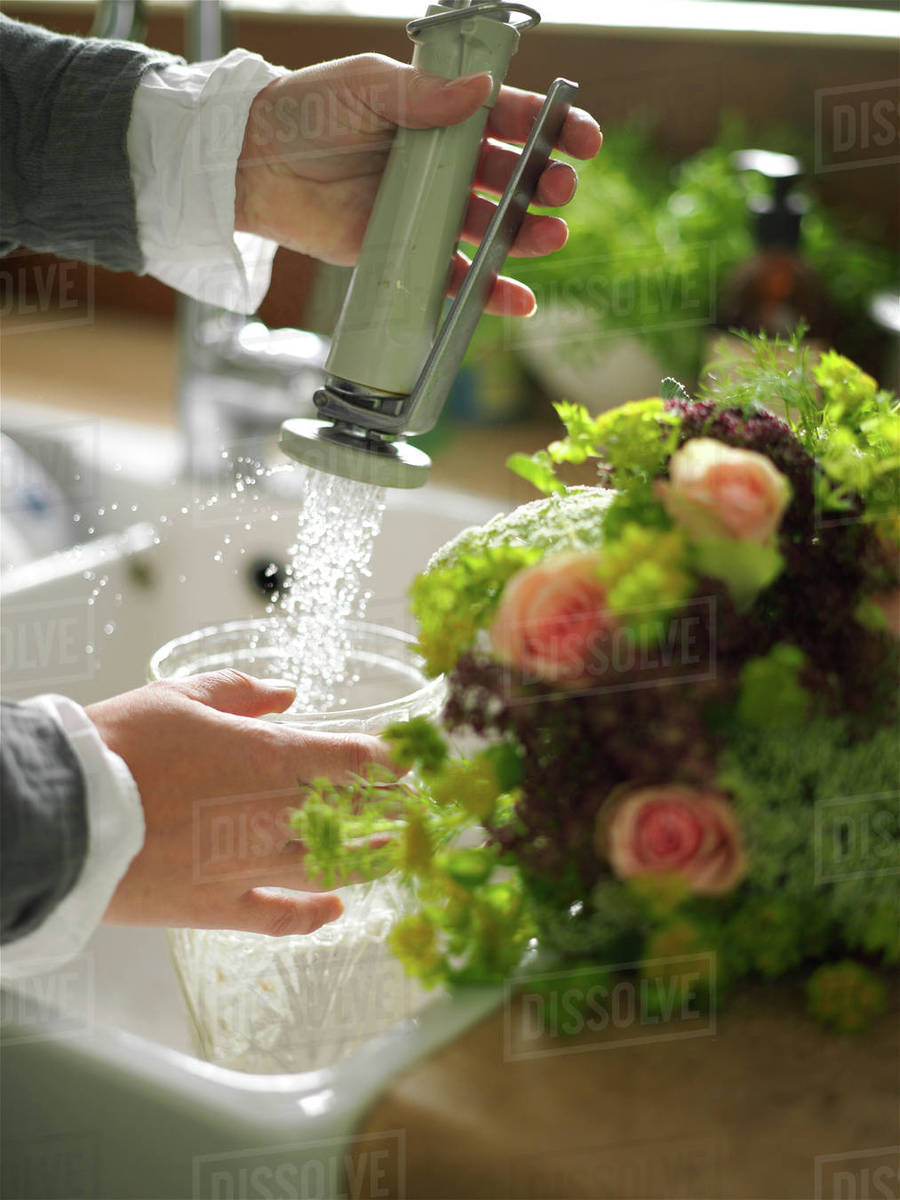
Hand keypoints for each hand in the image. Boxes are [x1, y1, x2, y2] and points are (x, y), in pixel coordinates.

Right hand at [87, 670, 394, 936]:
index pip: (353, 759)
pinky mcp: (220, 906)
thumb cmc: (123, 744)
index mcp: (271, 757)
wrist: (69, 813)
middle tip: (423, 809)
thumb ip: (242, 693)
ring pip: (332, 865)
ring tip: (402, 852)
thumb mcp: (182, 696)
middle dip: (395, 809)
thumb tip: (287, 694)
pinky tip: (337, 909)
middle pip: (355, 814)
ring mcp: (252, 866)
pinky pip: (281, 916)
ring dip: (373, 857)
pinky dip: (313, 914)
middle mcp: (274, 815)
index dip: (391, 760)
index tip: (414, 761)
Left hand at [235, 53, 601, 315]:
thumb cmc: (306, 112)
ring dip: (527, 236)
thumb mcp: (365, 88)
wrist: (255, 165)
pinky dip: (489, 292)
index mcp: (440, 114)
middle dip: (543, 184)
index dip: (549, 126)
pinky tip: (519, 300)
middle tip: (559, 190)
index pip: (507, 119)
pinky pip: (456, 279)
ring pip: (492, 229)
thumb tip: (479, 93)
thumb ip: (420, 95)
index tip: (581, 136)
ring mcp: (428, 213)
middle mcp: (443, 165)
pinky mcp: (407, 256)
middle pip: (509, 179)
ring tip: (551, 238)